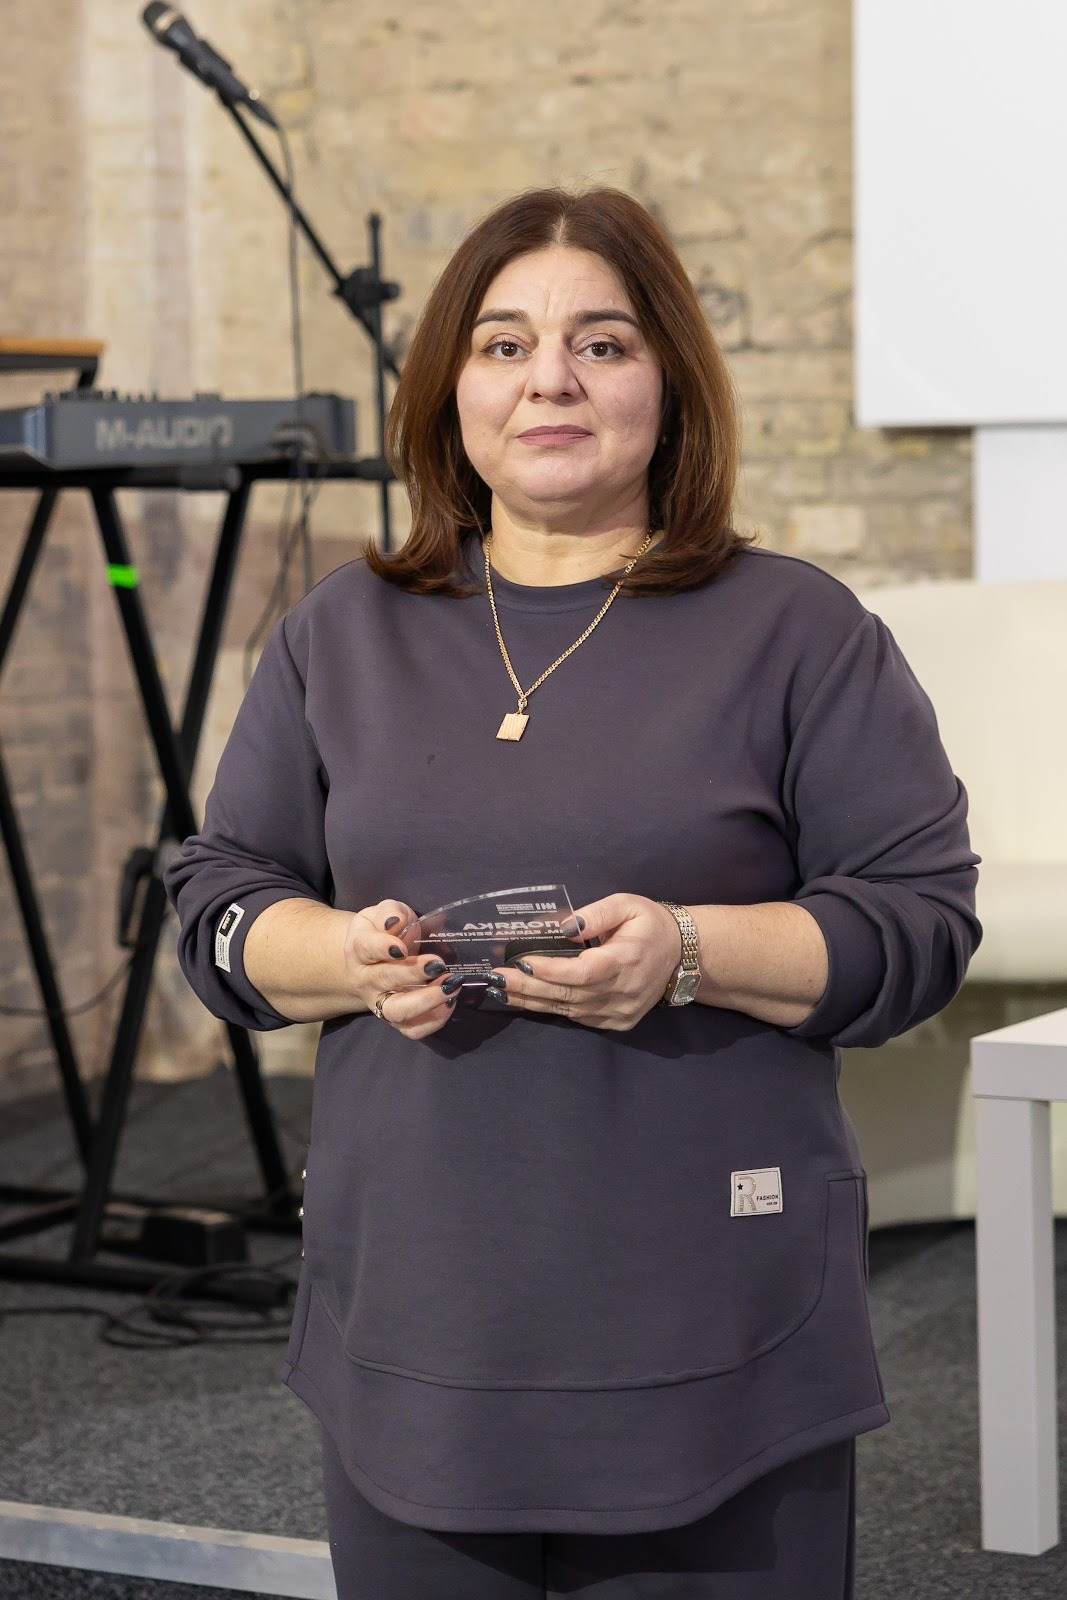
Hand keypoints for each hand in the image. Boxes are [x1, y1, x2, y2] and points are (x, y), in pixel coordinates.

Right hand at [346, 899, 456, 1039]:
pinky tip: (450, 1001)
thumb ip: (390, 913)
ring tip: (451, 985)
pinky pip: (413, 1029)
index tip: (402, 948)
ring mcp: (380, 1002)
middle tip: (438, 964)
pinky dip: (434, 1020)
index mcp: (358, 949)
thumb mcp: (384, 913)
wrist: (374, 956)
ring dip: (427, 1001)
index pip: (366, 948)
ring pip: (397, 1011)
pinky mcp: (398, 1019)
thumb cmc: (384, 931)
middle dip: (413, 973)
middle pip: (384, 981)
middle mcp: (365, 980)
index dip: (383, 948)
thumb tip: (395, 922)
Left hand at [487, 893, 682, 1030]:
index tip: (521, 962)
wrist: (683, 955)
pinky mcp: (617, 1022)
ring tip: (502, 989)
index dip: (550, 971)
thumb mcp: (627, 905)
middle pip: (569, 994)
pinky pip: (578, 1017)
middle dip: (528, 987)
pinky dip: (551, 1008)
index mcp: (626, 960)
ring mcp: (620, 1012)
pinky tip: (527, 1000)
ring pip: (569, 1010)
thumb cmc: (651, 924)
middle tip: (497, 978)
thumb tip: (564, 926)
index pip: (582, 971)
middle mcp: (623, 992)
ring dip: (533, 1001)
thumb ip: (596, 914)